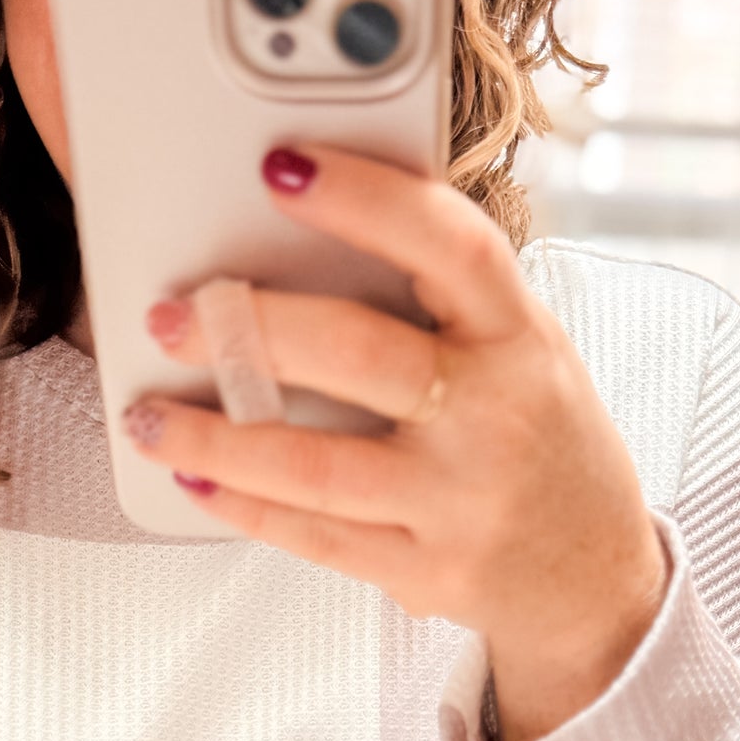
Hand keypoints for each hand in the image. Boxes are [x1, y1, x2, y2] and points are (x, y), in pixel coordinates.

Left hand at [121, 144, 667, 740]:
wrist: (592, 575)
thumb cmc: (537, 437)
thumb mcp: (523, 350)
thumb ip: (443, 302)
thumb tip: (306, 237)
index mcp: (521, 337)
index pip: (450, 246)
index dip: (367, 198)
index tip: (284, 166)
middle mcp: (496, 416)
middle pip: (358, 353)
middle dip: (250, 329)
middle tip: (173, 313)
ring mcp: (460, 502)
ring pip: (313, 464)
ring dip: (213, 435)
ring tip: (147, 415)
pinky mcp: (425, 571)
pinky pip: (314, 536)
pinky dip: (243, 504)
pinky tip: (194, 475)